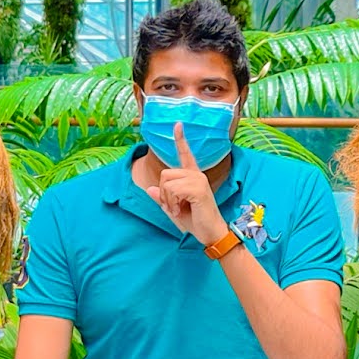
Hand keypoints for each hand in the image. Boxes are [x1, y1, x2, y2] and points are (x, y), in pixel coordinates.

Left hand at [148, 125, 229, 245]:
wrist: (210, 234)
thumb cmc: (195, 222)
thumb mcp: (173, 210)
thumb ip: (162, 199)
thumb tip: (149, 189)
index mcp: (192, 176)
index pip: (185, 154)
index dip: (180, 139)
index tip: (178, 125)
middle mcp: (196, 175)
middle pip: (165, 174)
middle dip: (163, 193)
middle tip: (174, 207)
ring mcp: (198, 180)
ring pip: (167, 183)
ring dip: (167, 200)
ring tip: (179, 210)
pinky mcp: (198, 189)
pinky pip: (173, 190)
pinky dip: (172, 203)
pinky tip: (182, 210)